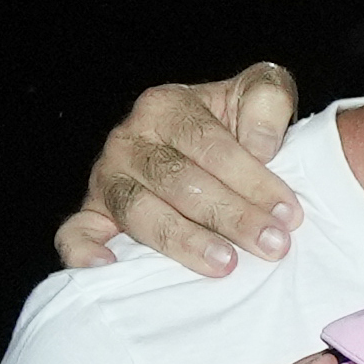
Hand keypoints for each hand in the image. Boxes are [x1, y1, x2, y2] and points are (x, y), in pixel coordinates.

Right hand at [55, 63, 304, 275]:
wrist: (199, 142)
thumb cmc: (232, 124)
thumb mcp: (256, 95)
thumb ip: (266, 101)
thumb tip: (261, 146)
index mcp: (165, 106)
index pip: (210, 145)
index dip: (252, 180)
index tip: (288, 213)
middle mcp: (128, 139)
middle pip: (178, 182)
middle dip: (230, 216)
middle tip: (270, 245)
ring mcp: (106, 179)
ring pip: (139, 212)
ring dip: (184, 240)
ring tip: (225, 264)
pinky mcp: (91, 214)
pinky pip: (75, 233)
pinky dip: (84, 251)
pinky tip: (111, 267)